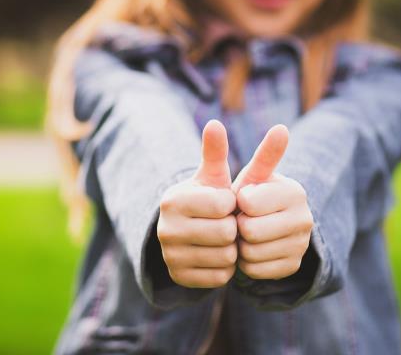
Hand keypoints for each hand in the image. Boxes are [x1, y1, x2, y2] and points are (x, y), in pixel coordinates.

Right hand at [157, 120, 237, 287]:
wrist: (186, 230)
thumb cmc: (207, 197)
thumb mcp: (213, 175)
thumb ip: (216, 151)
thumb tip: (215, 123)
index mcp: (174, 200)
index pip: (225, 205)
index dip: (233, 204)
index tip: (225, 202)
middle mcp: (166, 229)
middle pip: (226, 234)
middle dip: (234, 227)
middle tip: (226, 222)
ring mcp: (170, 257)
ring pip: (225, 258)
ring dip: (232, 248)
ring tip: (222, 237)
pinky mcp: (179, 277)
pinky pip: (220, 277)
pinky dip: (225, 267)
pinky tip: (217, 254)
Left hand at [232, 125, 313, 279]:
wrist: (266, 224)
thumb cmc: (255, 194)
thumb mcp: (255, 174)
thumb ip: (264, 153)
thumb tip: (282, 128)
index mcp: (295, 191)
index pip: (247, 202)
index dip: (238, 201)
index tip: (244, 198)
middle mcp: (305, 218)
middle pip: (249, 230)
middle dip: (237, 225)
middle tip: (243, 218)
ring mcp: (301, 245)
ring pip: (251, 253)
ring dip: (240, 245)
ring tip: (246, 233)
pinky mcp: (293, 267)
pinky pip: (255, 271)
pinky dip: (246, 263)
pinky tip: (252, 249)